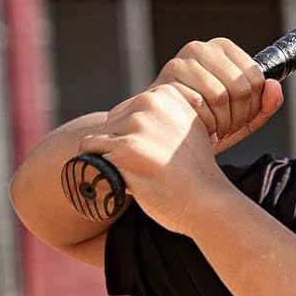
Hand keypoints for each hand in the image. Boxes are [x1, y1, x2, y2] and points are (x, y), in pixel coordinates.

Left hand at [76, 85, 241, 236]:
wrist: (207, 201)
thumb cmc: (196, 173)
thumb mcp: (187, 129)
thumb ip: (159, 116)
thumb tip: (125, 115)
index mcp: (165, 93)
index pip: (125, 112)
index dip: (134, 140)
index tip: (159, 155)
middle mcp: (150, 101)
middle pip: (109, 124)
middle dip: (121, 149)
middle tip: (150, 167)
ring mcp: (138, 124)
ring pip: (96, 141)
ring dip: (110, 162)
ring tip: (140, 174)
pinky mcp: (125, 147)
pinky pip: (89, 157)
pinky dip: (99, 173)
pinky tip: (127, 181)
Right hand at [149, 38, 282, 154]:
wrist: (162, 132)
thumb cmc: (206, 119)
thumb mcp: (244, 115)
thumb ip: (265, 103)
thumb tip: (274, 86)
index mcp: (223, 49)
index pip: (257, 78)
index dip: (254, 103)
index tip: (242, 113)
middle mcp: (200, 48)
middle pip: (241, 87)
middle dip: (239, 115)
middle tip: (227, 125)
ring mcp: (179, 63)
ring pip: (220, 96)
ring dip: (221, 122)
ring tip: (213, 127)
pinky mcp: (163, 82)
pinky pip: (197, 105)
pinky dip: (202, 123)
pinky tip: (197, 127)